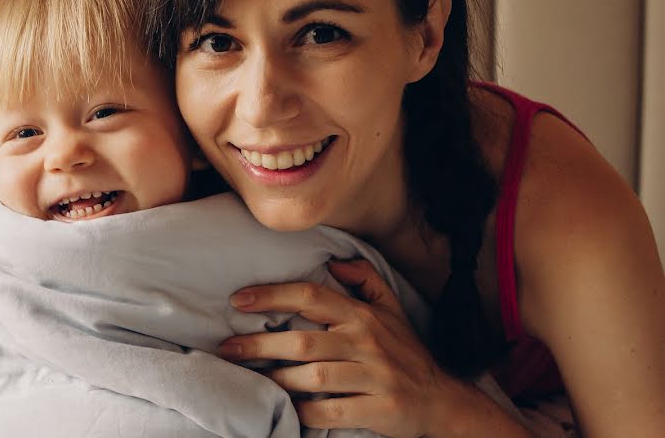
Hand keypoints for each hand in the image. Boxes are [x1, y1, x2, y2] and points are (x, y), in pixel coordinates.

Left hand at [217, 260, 455, 436]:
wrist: (444, 401)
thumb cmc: (407, 353)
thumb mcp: (393, 309)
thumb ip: (365, 279)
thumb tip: (334, 261)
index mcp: (363, 316)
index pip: (311, 295)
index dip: (272, 296)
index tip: (239, 300)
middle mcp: (368, 343)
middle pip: (304, 342)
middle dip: (260, 345)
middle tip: (228, 349)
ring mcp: (375, 377)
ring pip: (314, 377)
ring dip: (278, 380)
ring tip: (253, 379)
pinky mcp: (379, 409)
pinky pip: (331, 411)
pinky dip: (305, 411)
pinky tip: (288, 409)